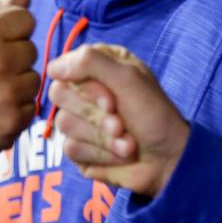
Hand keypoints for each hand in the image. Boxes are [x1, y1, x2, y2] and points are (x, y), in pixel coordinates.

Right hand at [46, 43, 187, 197]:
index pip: (64, 68)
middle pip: (59, 95)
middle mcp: (85, 92)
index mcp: (97, 69)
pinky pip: (70, 148)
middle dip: (94, 115)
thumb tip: (52, 68)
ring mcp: (79, 122)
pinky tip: (120, 155)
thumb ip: (90, 62)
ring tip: (128, 143)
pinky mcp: (78, 149)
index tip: (111, 100)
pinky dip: (100, 154)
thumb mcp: (129, 78)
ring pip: (64, 124)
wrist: (169, 160)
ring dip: (102, 138)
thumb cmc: (155, 115)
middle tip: (121, 122)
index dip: (85, 87)